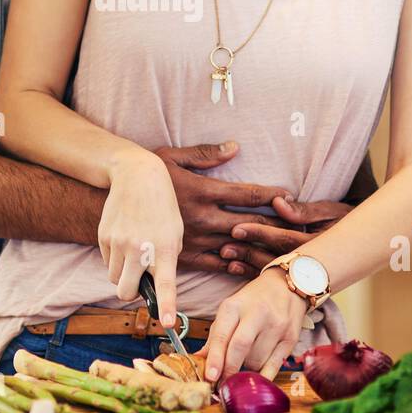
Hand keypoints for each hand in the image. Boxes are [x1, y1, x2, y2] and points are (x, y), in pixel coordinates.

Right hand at [99, 150, 183, 327]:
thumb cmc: (163, 208)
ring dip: (123, 273)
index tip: (169, 324)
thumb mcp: (175, 233)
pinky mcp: (103, 236)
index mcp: (164, 248)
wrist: (138, 176)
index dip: (167, 307)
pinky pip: (106, 261)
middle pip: (125, 292)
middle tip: (139, 282)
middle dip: (131, 293)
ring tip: (134, 251)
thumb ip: (166, 262)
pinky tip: (124, 238)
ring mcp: (118, 242)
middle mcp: (139, 248)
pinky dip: (114, 258)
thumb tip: (151, 287)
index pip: (166, 285)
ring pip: (114, 278)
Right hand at [154, 141, 291, 277]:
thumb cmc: (146, 175)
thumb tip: (235, 147)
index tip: (289, 195)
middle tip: (299, 227)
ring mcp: (194, 239)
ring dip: (261, 248)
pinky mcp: (182, 256)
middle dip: (276, 225)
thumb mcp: (173, 157)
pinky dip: (234, 265)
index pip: (247, 194)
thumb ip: (206, 154)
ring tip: (284, 250)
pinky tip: (247, 264)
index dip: (272, 195)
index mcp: (203, 191)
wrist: (112, 201)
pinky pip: (216, 265)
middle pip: (250, 223)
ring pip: (237, 247)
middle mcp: (202, 217)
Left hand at [201, 268, 307, 382]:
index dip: (215, 358)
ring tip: (243, 365)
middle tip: (223, 383)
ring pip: (257, 360)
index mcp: (235, 306)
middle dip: (229, 370)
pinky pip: (274, 366)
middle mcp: (257, 314)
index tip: (210, 376)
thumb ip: (216, 336)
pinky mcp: (291, 338)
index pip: (223, 335)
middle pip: (240, 348)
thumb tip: (200, 360)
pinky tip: (256, 376)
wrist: (286, 285)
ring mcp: (276, 326)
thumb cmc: (253, 300)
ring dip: (246, 370)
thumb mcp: (230, 310)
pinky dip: (263, 376)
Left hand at [218, 195, 354, 272]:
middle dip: (248, 253)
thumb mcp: (331, 211)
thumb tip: (278, 201)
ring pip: (272, 272)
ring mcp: (306, 274)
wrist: (365, 244)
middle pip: (275, 259)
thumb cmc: (345, 220)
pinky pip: (274, 281)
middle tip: (224, 248)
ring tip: (225, 258)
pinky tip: (234, 270)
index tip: (237, 227)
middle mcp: (312, 263)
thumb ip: (304, 209)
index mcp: (318, 243)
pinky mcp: (300, 281)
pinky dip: (253, 275)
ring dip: (247, 266)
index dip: (260, 234)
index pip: (284, 239)